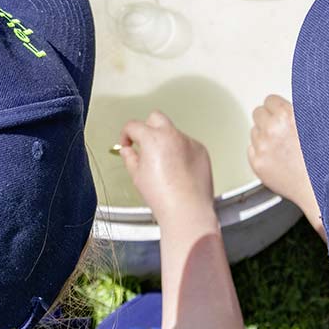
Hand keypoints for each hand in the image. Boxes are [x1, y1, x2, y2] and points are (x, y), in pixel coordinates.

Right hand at [117, 110, 214, 226]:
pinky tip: (179, 171)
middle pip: (156, 118)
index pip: (134, 126)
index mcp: (153, 138)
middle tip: (145, 145)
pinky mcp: (201, 150)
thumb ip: (130, 158)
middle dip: (147, 128)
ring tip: (165, 167)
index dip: (127, 134)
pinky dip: (182, 152)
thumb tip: (128, 151)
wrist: (187, 210)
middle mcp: (172, 135)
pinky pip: (188, 145)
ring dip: (167, 143)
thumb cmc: (163, 197)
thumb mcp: (137, 176)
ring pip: (173, 133)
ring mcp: (189, 141)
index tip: (128, 143)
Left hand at [248, 94, 323, 236]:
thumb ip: (301, 112)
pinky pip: (251, 149)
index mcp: (287, 116)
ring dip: (264, 135)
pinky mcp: (257, 163)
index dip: (277, 107)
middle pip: (258, 113)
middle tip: (280, 130)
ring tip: (282, 147)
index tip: (281, 114)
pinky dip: (260, 152)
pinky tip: (276, 158)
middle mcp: (272, 129)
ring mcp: (262, 147)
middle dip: (268, 119)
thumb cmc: (324, 160)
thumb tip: (290, 104)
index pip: (270, 100)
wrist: (320, 188)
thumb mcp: (318, 126)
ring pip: (254, 131)